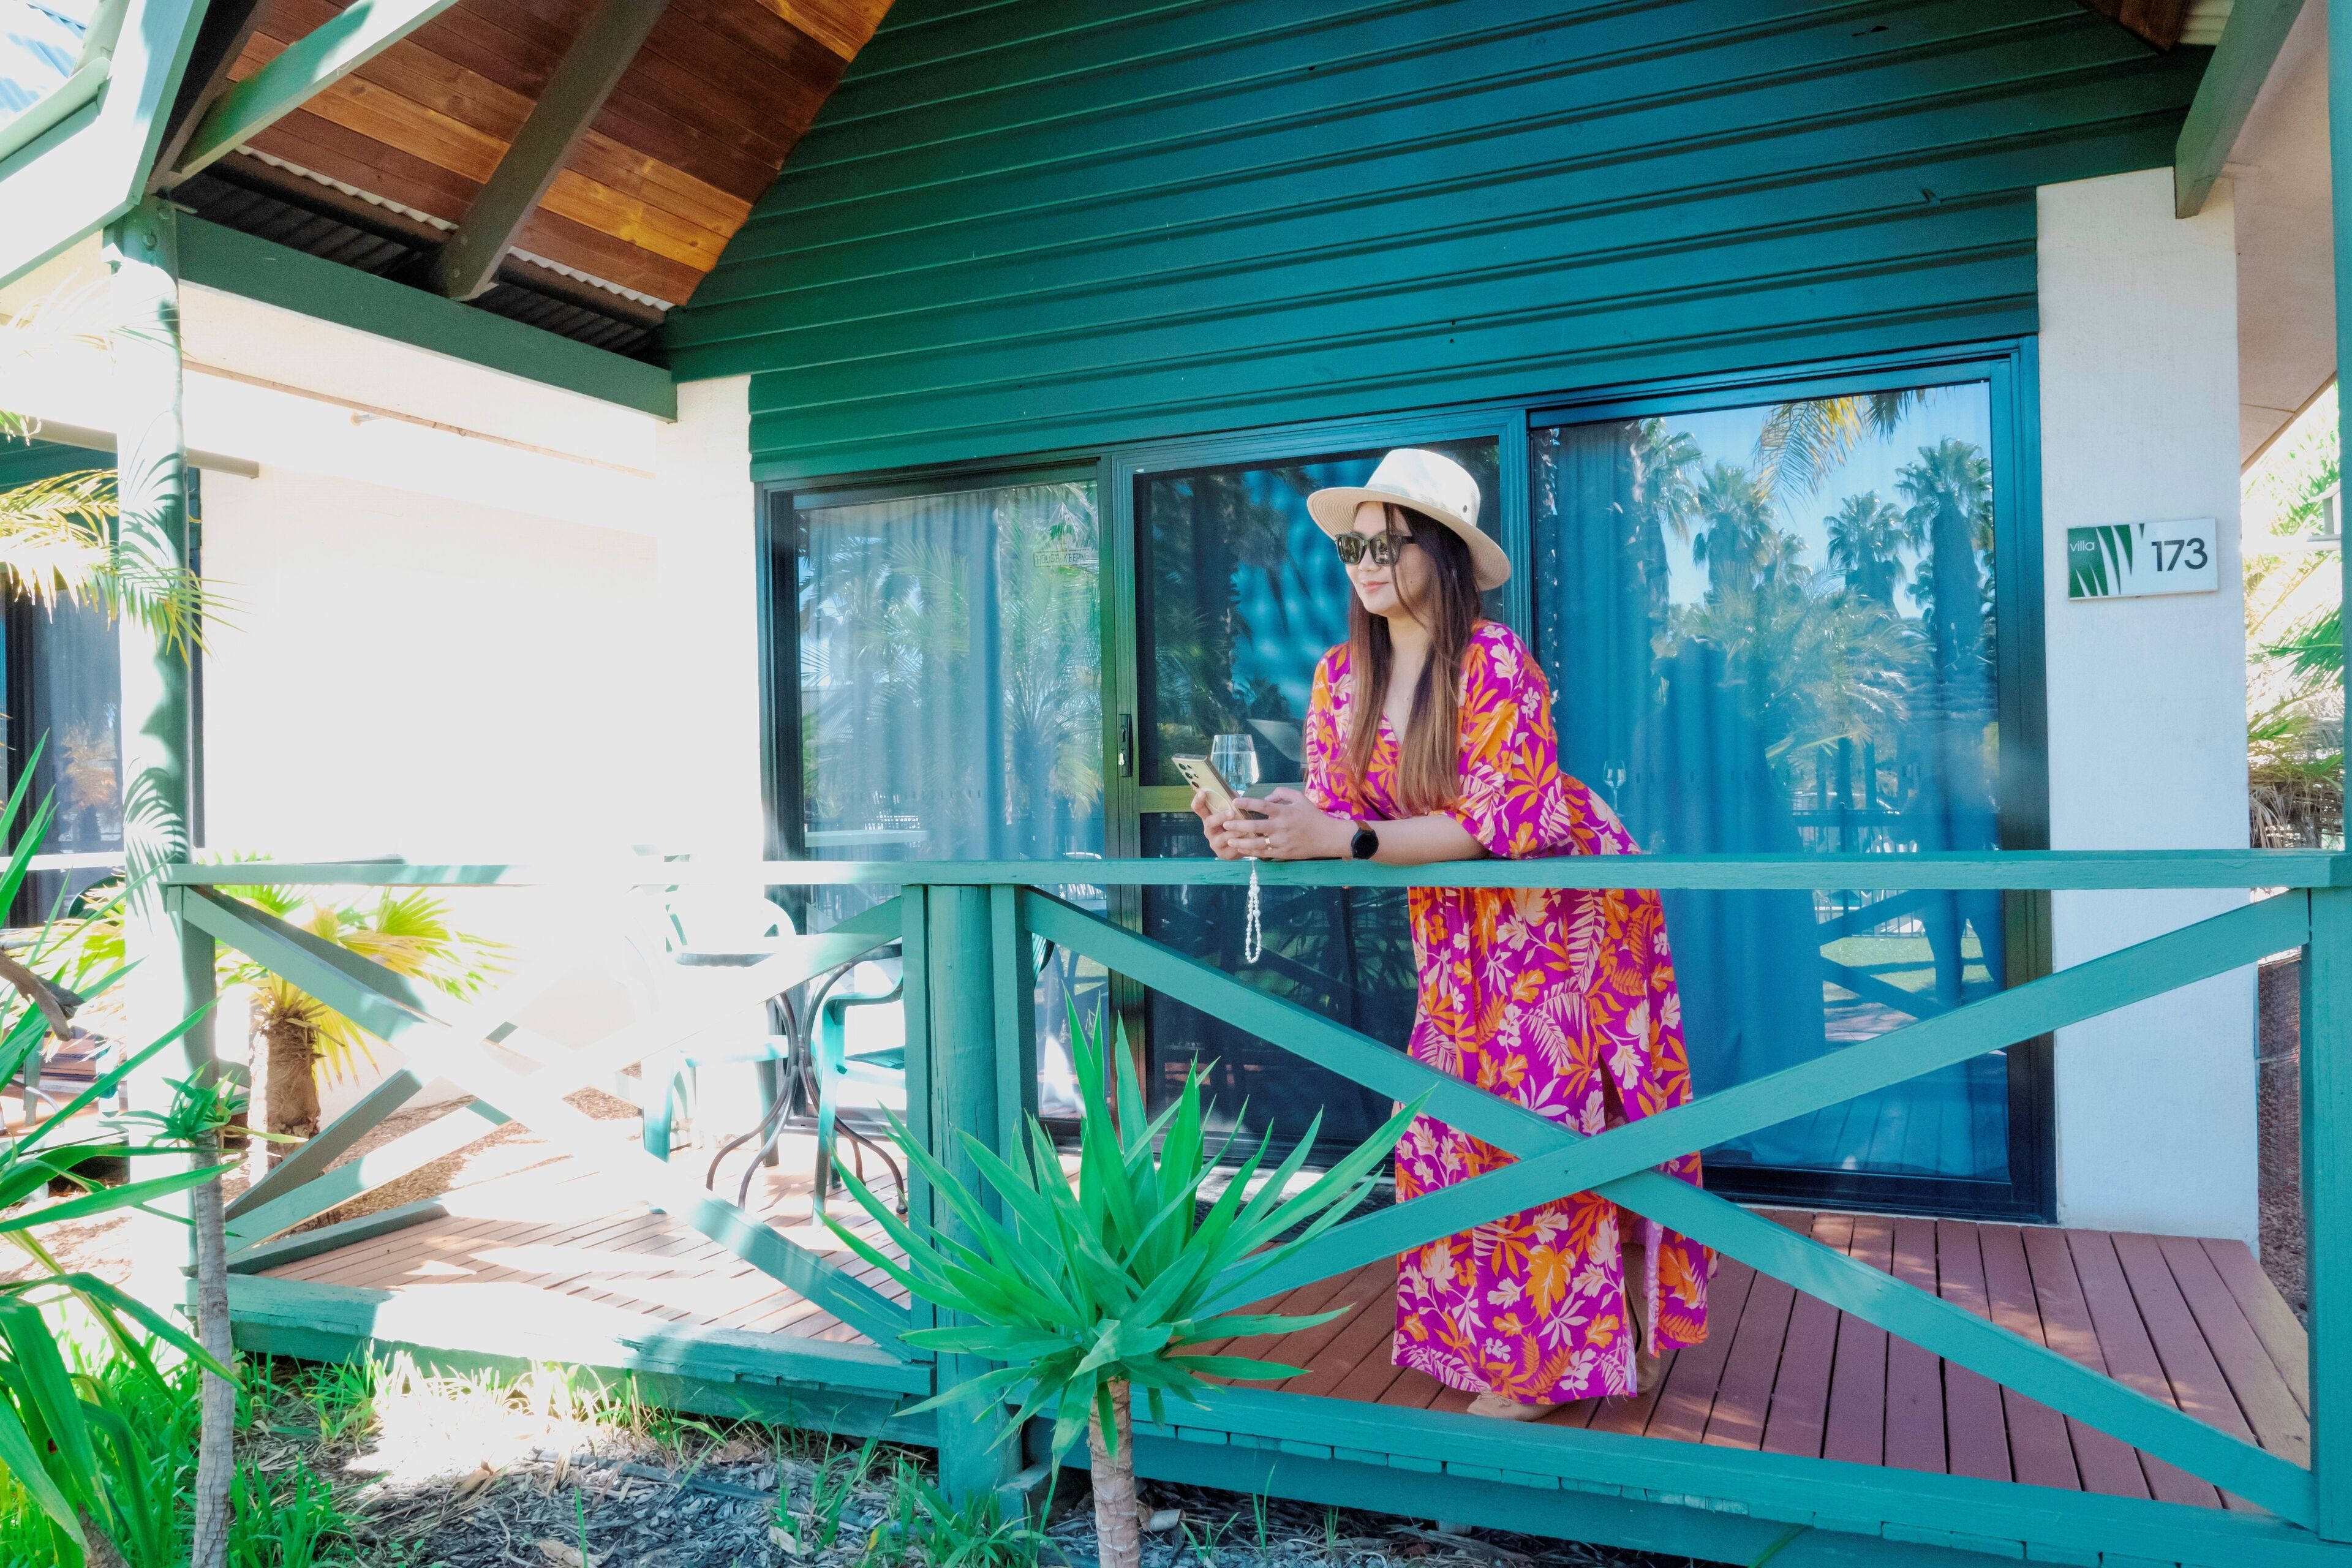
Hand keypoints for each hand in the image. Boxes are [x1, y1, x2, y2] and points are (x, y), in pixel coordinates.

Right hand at [1190, 788, 1245, 860]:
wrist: (1242, 845)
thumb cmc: (1236, 824)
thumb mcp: (1233, 811)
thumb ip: (1232, 801)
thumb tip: (1233, 791)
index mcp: (1209, 817)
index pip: (1198, 808)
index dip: (1198, 801)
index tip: (1203, 793)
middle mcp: (1209, 830)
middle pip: (1209, 822)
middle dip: (1220, 817)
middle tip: (1232, 813)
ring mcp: (1214, 842)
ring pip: (1221, 838)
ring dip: (1233, 832)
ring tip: (1244, 830)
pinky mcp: (1223, 854)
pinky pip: (1231, 848)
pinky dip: (1240, 844)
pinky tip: (1248, 840)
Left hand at [1215, 787, 1351, 860]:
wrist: (1327, 837)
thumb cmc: (1312, 816)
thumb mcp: (1300, 798)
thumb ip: (1282, 793)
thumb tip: (1266, 797)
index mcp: (1284, 812)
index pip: (1262, 806)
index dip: (1247, 803)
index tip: (1234, 801)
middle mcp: (1280, 827)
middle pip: (1254, 826)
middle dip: (1237, 825)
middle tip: (1224, 823)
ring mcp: (1281, 842)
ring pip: (1256, 843)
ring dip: (1240, 841)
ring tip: (1228, 839)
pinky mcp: (1282, 853)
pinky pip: (1263, 853)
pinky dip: (1250, 851)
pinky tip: (1241, 849)